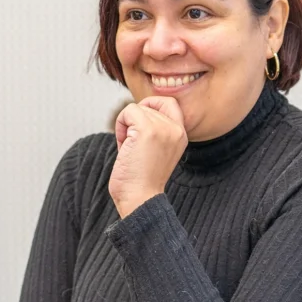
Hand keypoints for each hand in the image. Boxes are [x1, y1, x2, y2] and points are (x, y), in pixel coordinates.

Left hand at [108, 97, 187, 217]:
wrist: (140, 199)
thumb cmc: (142, 180)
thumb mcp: (157, 150)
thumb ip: (156, 130)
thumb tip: (138, 108)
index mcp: (181, 135)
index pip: (170, 103)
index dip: (151, 106)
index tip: (139, 124)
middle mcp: (176, 129)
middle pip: (149, 105)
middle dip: (135, 121)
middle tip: (133, 144)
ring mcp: (163, 128)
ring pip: (136, 108)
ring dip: (126, 126)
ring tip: (129, 149)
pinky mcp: (147, 130)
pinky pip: (128, 111)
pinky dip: (120, 126)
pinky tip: (123, 146)